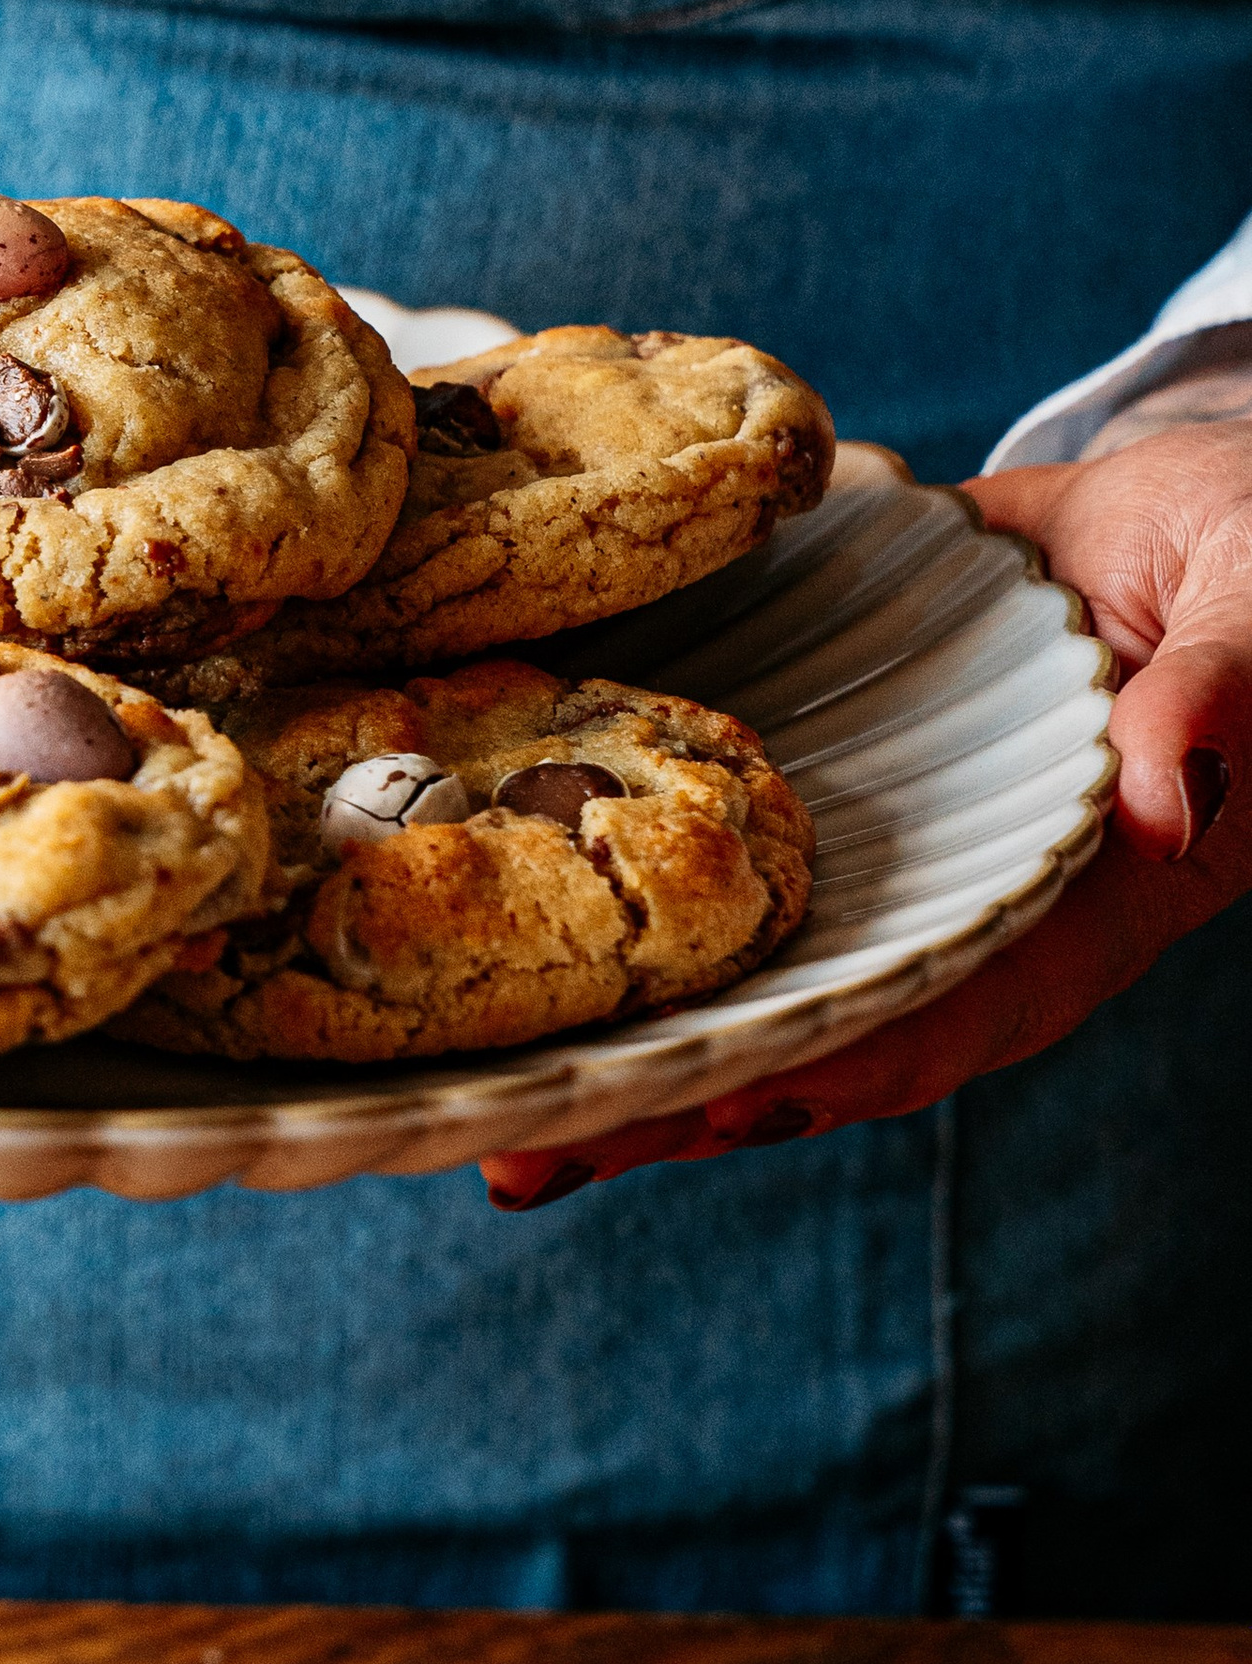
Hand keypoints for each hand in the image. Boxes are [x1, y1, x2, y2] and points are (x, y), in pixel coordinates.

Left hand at [478, 429, 1251, 1209]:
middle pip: (821, 1029)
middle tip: (528, 1155)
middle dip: (681, 1101)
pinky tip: (521, 906)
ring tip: (486, 1101)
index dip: (830, 1066)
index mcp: (1084, 895)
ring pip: (763, 968)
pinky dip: (641, 895)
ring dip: (638, 1034)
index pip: (946, 1010)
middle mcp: (972, 898)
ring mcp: (901, 848)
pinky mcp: (846, 770)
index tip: (711, 1111)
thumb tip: (1161, 806)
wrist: (1212, 507)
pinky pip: (739, 853)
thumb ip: (1220, 705)